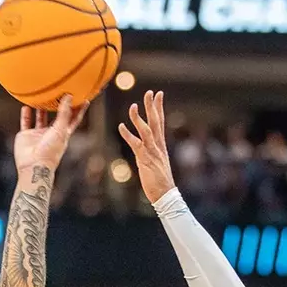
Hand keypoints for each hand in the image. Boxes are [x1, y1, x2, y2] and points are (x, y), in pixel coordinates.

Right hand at [14, 96, 88, 174]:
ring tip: (41, 95)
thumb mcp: (60, 130)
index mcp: (63, 133)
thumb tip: (69, 96)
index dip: (79, 109)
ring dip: (41, 108)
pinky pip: (26, 122)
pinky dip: (26, 114)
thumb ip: (64, 113)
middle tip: (61, 91)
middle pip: (57, 117)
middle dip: (59, 105)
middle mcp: (52, 133)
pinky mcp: (26, 136)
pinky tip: (26, 105)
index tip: (84, 98)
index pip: (73, 119)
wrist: (33, 165)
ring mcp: (39, 135)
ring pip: (41, 118)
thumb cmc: (50, 151)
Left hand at [117, 89, 176, 204]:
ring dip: (139, 118)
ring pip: (147, 131)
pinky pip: (136, 144)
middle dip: (152, 106)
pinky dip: (128, 135)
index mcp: (160, 145)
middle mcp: (158, 146)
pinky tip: (121, 126)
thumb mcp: (155, 163)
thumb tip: (143, 148)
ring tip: (133, 106)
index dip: (158, 107)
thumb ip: (150, 153)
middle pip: (156, 122)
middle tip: (150, 92)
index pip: (160, 122)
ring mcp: (152, 152)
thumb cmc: (159, 181)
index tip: (158, 94)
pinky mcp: (145, 160)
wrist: (165, 194)